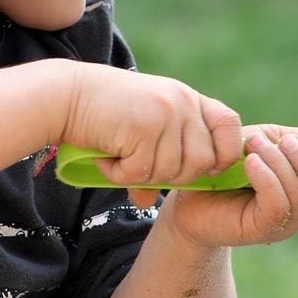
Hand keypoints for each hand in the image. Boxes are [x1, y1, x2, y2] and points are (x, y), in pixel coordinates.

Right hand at [60, 62, 242, 206]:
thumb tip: (147, 202)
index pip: (230, 126)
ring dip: (142, 176)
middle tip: (142, 168)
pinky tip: (106, 160)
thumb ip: (155, 159)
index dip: (224, 153)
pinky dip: (121, 175)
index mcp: (188, 98)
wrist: (67, 95)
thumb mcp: (140, 128)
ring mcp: (164, 114)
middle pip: (202, 162)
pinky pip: (142, 173)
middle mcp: (182, 103)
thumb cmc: (103, 112)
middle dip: (174, 176)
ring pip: (172, 171)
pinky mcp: (143, 128)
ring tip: (119, 159)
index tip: (203, 167)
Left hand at [159, 124, 297, 246]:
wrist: (192, 187)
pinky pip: (278, 204)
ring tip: (252, 146)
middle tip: (279, 142)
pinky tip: (249, 163)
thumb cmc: (234, 160)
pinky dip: (267, 177)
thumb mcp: (273, 139)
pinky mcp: (261, 229)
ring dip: (279, 161)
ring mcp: (284, 224)